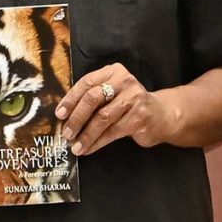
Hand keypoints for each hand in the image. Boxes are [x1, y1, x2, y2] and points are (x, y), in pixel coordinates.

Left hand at [56, 63, 173, 154]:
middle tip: (66, 132)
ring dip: (86, 135)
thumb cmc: (129, 106)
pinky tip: (89, 148)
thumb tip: (65, 116)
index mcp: (113, 72)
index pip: (86, 83)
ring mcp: (134, 98)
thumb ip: (93, 99)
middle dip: (76, 118)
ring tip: (76, 146)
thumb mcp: (112, 95)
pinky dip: (98, 142)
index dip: (70, 99)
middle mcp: (124, 81)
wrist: (162, 115)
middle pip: (93, 98)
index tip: (59, 114)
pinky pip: (113, 131)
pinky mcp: (140, 116)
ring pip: (102, 118)